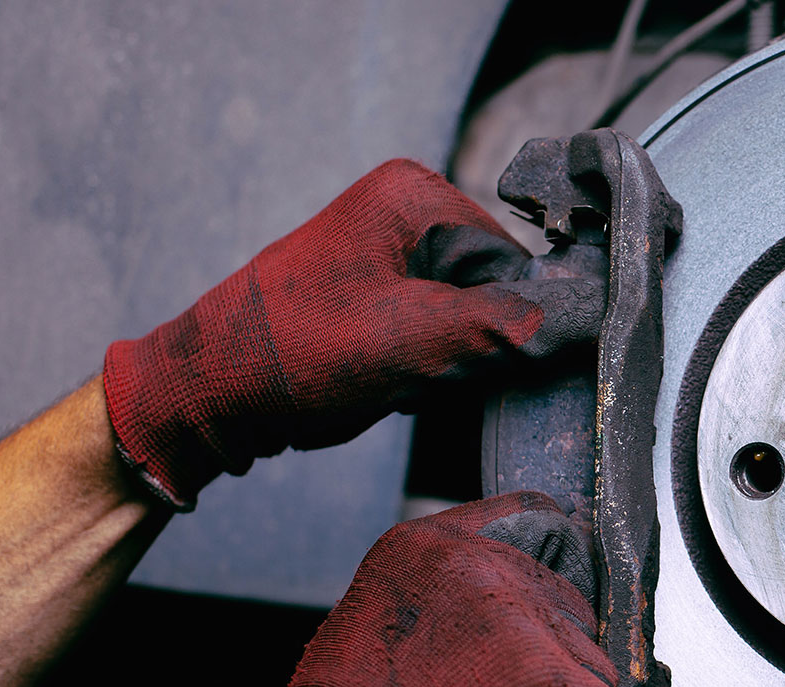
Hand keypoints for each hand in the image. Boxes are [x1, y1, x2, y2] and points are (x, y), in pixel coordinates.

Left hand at [103, 159, 599, 508]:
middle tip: (419, 370)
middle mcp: (405, 209)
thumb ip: (503, 328)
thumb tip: (576, 324)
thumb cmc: (291, 355)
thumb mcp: (412, 343)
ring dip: (446, 361)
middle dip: (470, 342)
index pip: (515, 263)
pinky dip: (424, 365)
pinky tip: (386, 379)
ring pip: (469, 317)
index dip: (505, 322)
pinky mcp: (379, 291)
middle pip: (493, 289)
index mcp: (414, 195)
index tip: (467, 361)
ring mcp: (389, 250)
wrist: (209, 394)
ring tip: (394, 375)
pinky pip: (437, 330)